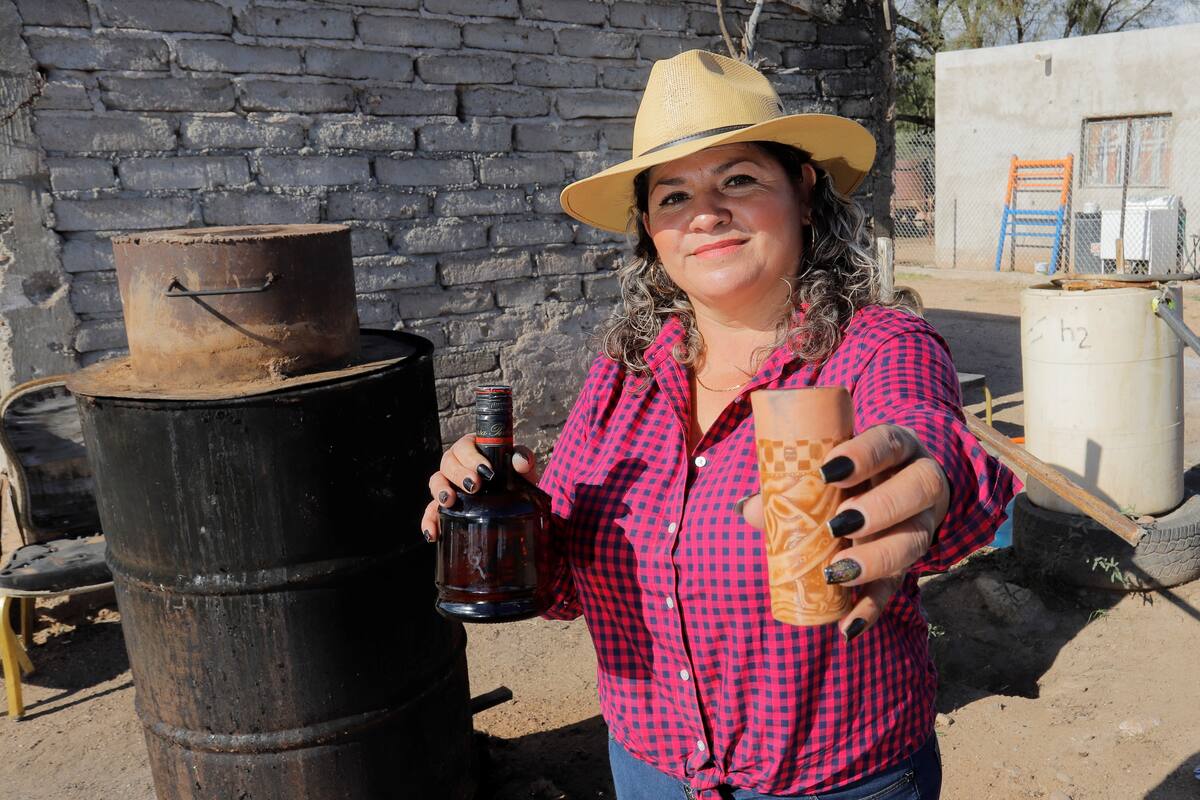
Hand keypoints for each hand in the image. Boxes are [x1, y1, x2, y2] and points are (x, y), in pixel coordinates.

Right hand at [419, 434, 539, 542]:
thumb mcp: (520, 468)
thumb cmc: (515, 477)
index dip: (472, 457)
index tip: (487, 470)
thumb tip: (520, 461)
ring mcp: (450, 485)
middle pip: (448, 462)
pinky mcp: (446, 506)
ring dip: (440, 490)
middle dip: (459, 474)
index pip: (465, 446)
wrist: (518, 501)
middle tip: (475, 486)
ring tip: (450, 501)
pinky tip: (433, 533)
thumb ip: (523, 460)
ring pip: (436, 482)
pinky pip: (432, 511)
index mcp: (473, 449)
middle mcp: (457, 464)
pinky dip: (429, 520)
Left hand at [741, 424, 948, 639]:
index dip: (862, 457)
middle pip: (917, 489)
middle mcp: (918, 479)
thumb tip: (749, 509)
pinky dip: (871, 608)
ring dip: (877, 558)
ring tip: (838, 573)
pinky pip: (898, 586)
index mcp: (894, 446)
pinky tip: (847, 628)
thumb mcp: (827, 465)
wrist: (891, 485)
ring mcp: (922, 521)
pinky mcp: (910, 560)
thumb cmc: (848, 470)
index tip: (827, 472)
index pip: (887, 443)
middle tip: (837, 526)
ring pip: (915, 541)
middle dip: (879, 509)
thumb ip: (790, 479)